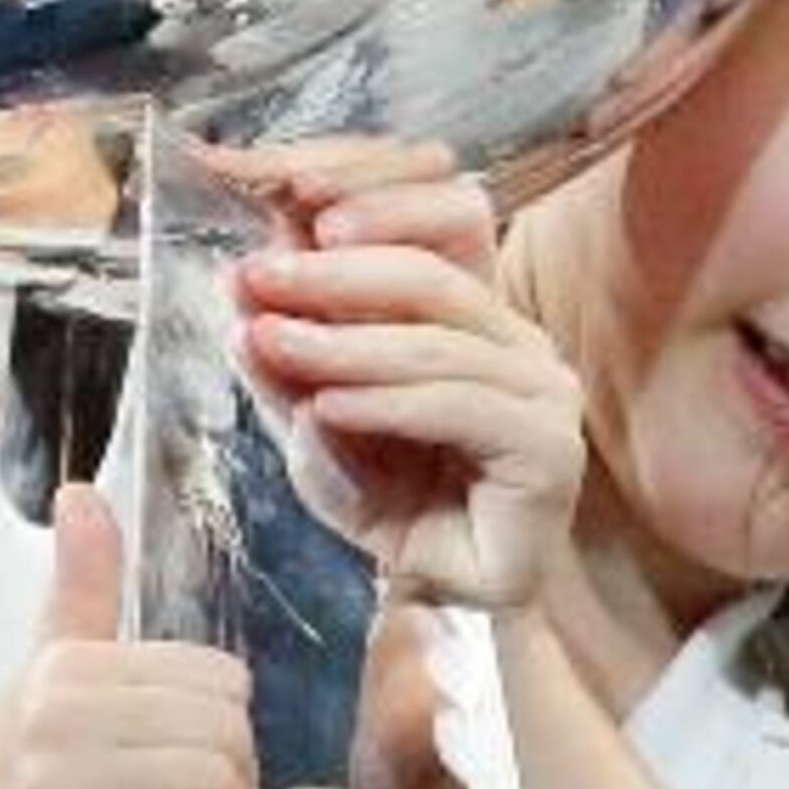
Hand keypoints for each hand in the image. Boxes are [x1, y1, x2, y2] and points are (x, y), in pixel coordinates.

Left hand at [221, 141, 586, 608]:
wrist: (450, 597)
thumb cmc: (396, 504)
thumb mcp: (316, 423)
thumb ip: (285, 368)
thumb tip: (239, 303)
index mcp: (472, 312)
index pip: (441, 218)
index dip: (371, 195)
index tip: (282, 191)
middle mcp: (517, 339)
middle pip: (431, 273)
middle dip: (333, 272)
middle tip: (256, 274)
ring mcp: (543, 392)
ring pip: (436, 341)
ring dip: (343, 341)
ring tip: (272, 341)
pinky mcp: (550, 450)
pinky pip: (458, 406)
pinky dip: (385, 402)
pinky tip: (326, 406)